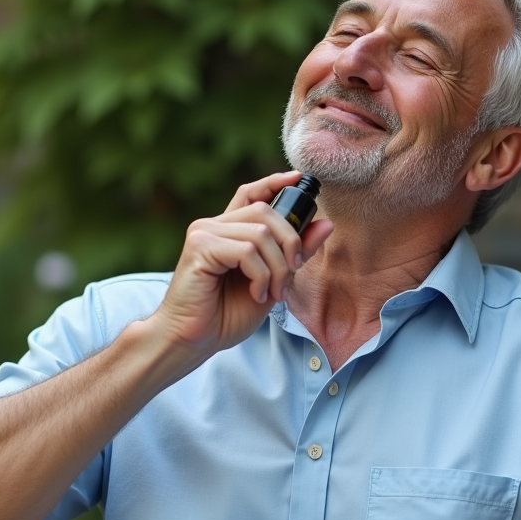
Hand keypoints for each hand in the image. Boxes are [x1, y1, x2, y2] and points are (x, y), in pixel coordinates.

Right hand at [153, 171, 333, 355]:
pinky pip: (247, 251)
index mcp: (228, 231)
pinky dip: (261, 275)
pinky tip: (256, 293)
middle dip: (290, 243)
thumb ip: (295, 252)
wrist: (194, 341)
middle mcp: (213, 225)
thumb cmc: (226, 315)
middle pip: (265, 211)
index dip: (275, 182)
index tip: (299, 178)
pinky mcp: (199, 248)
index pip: (251, 193)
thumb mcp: (273, 281)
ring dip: (277, 267)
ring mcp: (204, 233)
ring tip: (271, 293)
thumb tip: (326, 223)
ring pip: (260, 233)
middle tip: (290, 276)